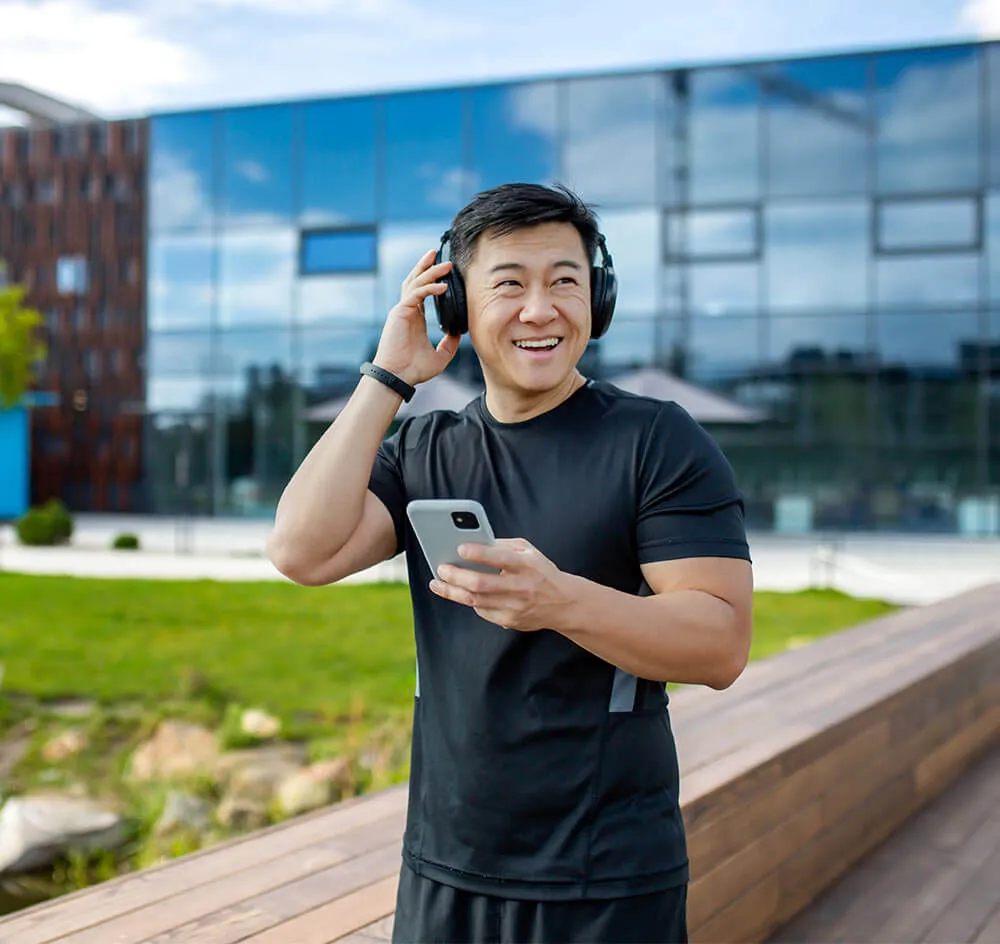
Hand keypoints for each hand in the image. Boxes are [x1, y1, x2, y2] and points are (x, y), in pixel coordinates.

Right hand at [372, 250, 460, 386]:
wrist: (398, 377)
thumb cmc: (413, 370)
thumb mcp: (440, 357)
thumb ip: (449, 344)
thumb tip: (458, 334)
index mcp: (414, 318)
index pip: (421, 292)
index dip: (431, 279)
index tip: (444, 271)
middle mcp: (407, 311)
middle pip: (415, 280)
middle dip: (425, 265)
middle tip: (437, 253)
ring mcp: (402, 310)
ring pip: (415, 283)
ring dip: (430, 271)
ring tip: (445, 264)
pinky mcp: (400, 312)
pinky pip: (416, 294)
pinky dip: (429, 288)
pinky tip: (442, 286)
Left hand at [429, 538, 573, 631]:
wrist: (564, 604)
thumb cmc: (541, 572)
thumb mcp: (529, 552)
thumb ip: (504, 545)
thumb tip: (475, 542)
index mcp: (527, 565)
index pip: (500, 558)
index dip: (479, 553)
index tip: (460, 548)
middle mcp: (521, 587)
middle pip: (481, 584)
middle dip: (457, 575)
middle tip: (441, 567)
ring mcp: (515, 607)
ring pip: (476, 601)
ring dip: (452, 591)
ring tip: (437, 583)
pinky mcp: (509, 621)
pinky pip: (482, 611)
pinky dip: (469, 601)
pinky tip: (458, 593)